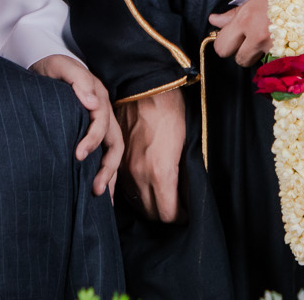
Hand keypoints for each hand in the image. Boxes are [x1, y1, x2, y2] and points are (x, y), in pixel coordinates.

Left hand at [31, 53, 123, 196]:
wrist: (44, 68)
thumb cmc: (51, 68)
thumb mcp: (60, 66)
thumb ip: (78, 80)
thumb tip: (92, 103)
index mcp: (98, 96)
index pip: (102, 122)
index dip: (93, 139)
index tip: (77, 155)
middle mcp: (102, 112)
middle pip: (115, 143)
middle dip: (108, 168)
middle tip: (96, 189)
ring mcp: (100, 123)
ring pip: (112, 152)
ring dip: (109, 174)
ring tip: (100, 196)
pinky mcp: (90, 132)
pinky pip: (103, 154)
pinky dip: (103, 172)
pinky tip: (97, 190)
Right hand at [118, 88, 186, 221]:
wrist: (143, 87)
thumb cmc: (170, 111)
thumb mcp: (185, 144)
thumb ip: (182, 174)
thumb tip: (186, 193)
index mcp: (160, 173)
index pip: (169, 214)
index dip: (181, 217)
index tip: (187, 211)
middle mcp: (139, 176)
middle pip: (152, 213)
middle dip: (165, 213)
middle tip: (176, 206)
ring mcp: (124, 169)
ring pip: (136, 203)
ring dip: (149, 205)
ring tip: (162, 197)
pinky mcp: (116, 160)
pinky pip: (124, 189)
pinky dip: (135, 193)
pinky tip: (145, 187)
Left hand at [207, 0, 303, 65]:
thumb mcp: (255, 0)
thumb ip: (234, 15)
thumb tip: (214, 20)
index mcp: (246, 20)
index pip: (222, 47)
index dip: (227, 45)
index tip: (234, 41)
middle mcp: (259, 36)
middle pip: (240, 60)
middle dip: (246, 53)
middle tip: (257, 40)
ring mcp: (278, 47)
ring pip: (261, 64)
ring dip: (266, 56)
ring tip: (276, 38)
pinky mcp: (294, 55)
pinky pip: (283, 66)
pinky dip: (286, 59)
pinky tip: (290, 45)